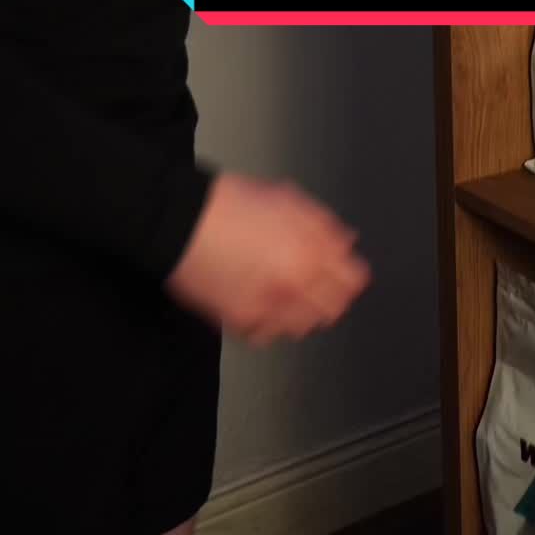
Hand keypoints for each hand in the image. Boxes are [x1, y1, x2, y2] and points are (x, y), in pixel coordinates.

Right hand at [164, 171, 370, 344]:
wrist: (182, 220)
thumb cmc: (229, 203)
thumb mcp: (287, 199)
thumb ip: (323, 225)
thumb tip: (346, 243)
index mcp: (309, 253)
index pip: (352, 280)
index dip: (350, 275)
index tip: (346, 273)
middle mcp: (293, 286)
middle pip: (332, 309)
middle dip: (329, 296)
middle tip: (316, 285)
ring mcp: (266, 308)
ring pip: (302, 327)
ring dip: (300, 312)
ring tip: (286, 293)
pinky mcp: (239, 321)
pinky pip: (266, 334)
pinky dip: (268, 323)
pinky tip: (262, 303)